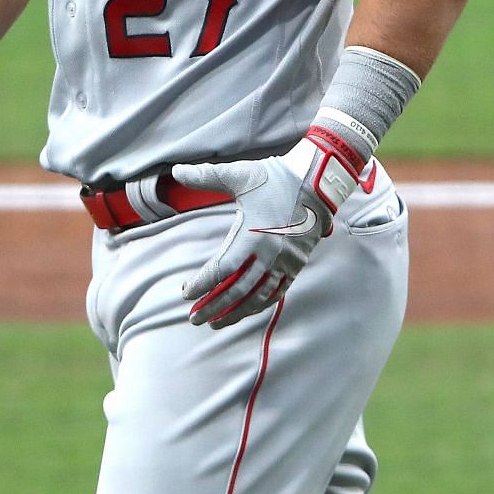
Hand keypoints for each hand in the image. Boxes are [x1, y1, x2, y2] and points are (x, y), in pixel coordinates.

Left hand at [175, 128, 371, 327]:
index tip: (186, 293)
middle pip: (237, 290)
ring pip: (258, 297)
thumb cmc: (275, 177)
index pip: (222, 269)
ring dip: (236, 313)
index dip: (202, 284)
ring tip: (216, 323)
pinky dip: (259, 306)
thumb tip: (176, 170)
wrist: (317, 182)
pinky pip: (277, 293)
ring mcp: (285, 262)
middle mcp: (269, 254)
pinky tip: (245, 312)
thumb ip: (205, 176)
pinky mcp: (296, 265)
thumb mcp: (239, 174)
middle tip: (194, 319)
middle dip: (214, 307)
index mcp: (253, 235)